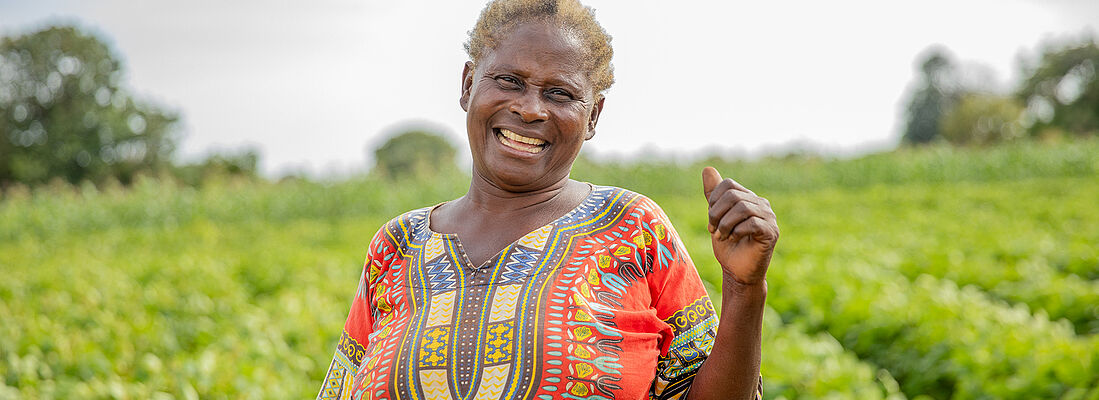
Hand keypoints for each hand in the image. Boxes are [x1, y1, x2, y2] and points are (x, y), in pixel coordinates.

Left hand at [702, 167, 778, 285]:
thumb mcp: (716, 218)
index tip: (710, 220)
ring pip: (742, 208)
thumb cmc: (728, 246)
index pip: (728, 184)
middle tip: (713, 230)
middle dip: (716, 214)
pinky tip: (733, 239)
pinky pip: (752, 223)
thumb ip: (713, 195)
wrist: (738, 272)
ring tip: (722, 236)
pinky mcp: (771, 232)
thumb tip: (707, 168)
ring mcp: (769, 217)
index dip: (714, 200)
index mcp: (748, 198)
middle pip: (733, 196)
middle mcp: (761, 204)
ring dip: (725, 224)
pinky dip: (736, 231)